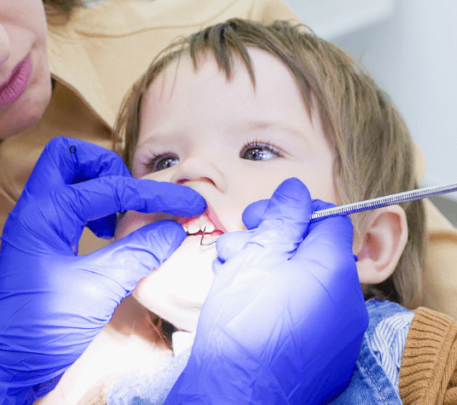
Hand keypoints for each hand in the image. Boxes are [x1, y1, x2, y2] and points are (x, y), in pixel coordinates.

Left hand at [0, 137, 205, 404]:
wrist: (6, 362)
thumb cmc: (44, 326)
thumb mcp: (98, 289)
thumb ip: (137, 254)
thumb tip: (174, 229)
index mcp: (44, 214)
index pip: (106, 187)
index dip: (152, 193)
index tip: (188, 201)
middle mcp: (33, 209)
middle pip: (67, 156)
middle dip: (106, 167)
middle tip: (130, 197)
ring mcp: (33, 224)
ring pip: (64, 177)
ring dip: (98, 185)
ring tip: (119, 219)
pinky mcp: (39, 241)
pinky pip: (65, 203)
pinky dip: (90, 207)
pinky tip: (107, 234)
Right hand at [166, 178, 366, 404]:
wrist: (237, 394)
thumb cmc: (242, 324)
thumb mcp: (256, 256)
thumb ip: (281, 218)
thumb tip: (296, 190)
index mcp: (333, 269)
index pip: (325, 218)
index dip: (288, 212)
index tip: (258, 218)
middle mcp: (345, 300)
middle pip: (309, 250)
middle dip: (268, 242)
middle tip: (234, 249)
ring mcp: (336, 332)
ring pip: (301, 282)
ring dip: (265, 271)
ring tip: (229, 279)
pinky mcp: (323, 355)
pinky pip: (303, 314)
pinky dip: (275, 302)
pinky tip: (242, 306)